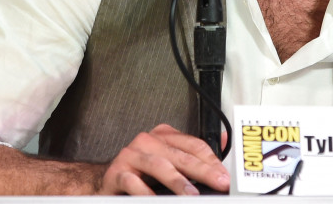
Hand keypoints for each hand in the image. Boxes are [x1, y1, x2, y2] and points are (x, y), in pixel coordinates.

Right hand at [100, 123, 229, 194]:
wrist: (106, 179)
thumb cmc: (141, 172)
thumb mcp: (169, 161)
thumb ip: (194, 155)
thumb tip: (226, 143)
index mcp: (163, 136)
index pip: (194, 145)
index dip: (212, 162)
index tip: (224, 177)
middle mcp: (147, 141)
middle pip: (181, 155)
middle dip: (203, 171)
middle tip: (218, 184)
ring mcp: (131, 155)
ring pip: (159, 165)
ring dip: (178, 181)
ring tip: (192, 195)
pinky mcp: (116, 172)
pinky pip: (133, 182)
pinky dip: (146, 192)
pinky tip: (155, 200)